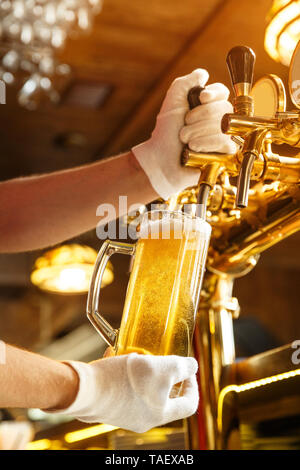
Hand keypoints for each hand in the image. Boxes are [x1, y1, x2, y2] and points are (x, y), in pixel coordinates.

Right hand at [46, 354, 198, 433]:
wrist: (83, 388)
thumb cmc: (125, 380)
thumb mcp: (163, 368)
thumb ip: (183, 367)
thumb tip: (193, 366)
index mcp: (159, 414)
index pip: (189, 405)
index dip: (193, 385)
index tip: (188, 369)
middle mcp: (143, 418)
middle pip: (164, 397)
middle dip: (164, 374)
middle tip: (161, 358)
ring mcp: (124, 413)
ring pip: (141, 389)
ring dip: (141, 369)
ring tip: (135, 352)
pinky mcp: (107, 404)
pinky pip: (121, 386)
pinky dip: (121, 369)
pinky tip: (115, 353)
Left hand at [132, 70, 236, 199]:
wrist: (161, 159)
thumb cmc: (166, 132)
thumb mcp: (174, 100)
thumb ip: (187, 82)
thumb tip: (203, 74)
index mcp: (209, 105)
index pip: (223, 92)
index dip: (214, 94)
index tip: (201, 98)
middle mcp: (219, 120)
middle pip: (224, 108)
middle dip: (199, 117)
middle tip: (184, 127)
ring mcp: (223, 137)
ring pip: (224, 126)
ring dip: (198, 132)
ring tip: (185, 140)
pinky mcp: (225, 155)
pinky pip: (226, 143)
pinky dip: (206, 144)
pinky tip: (194, 148)